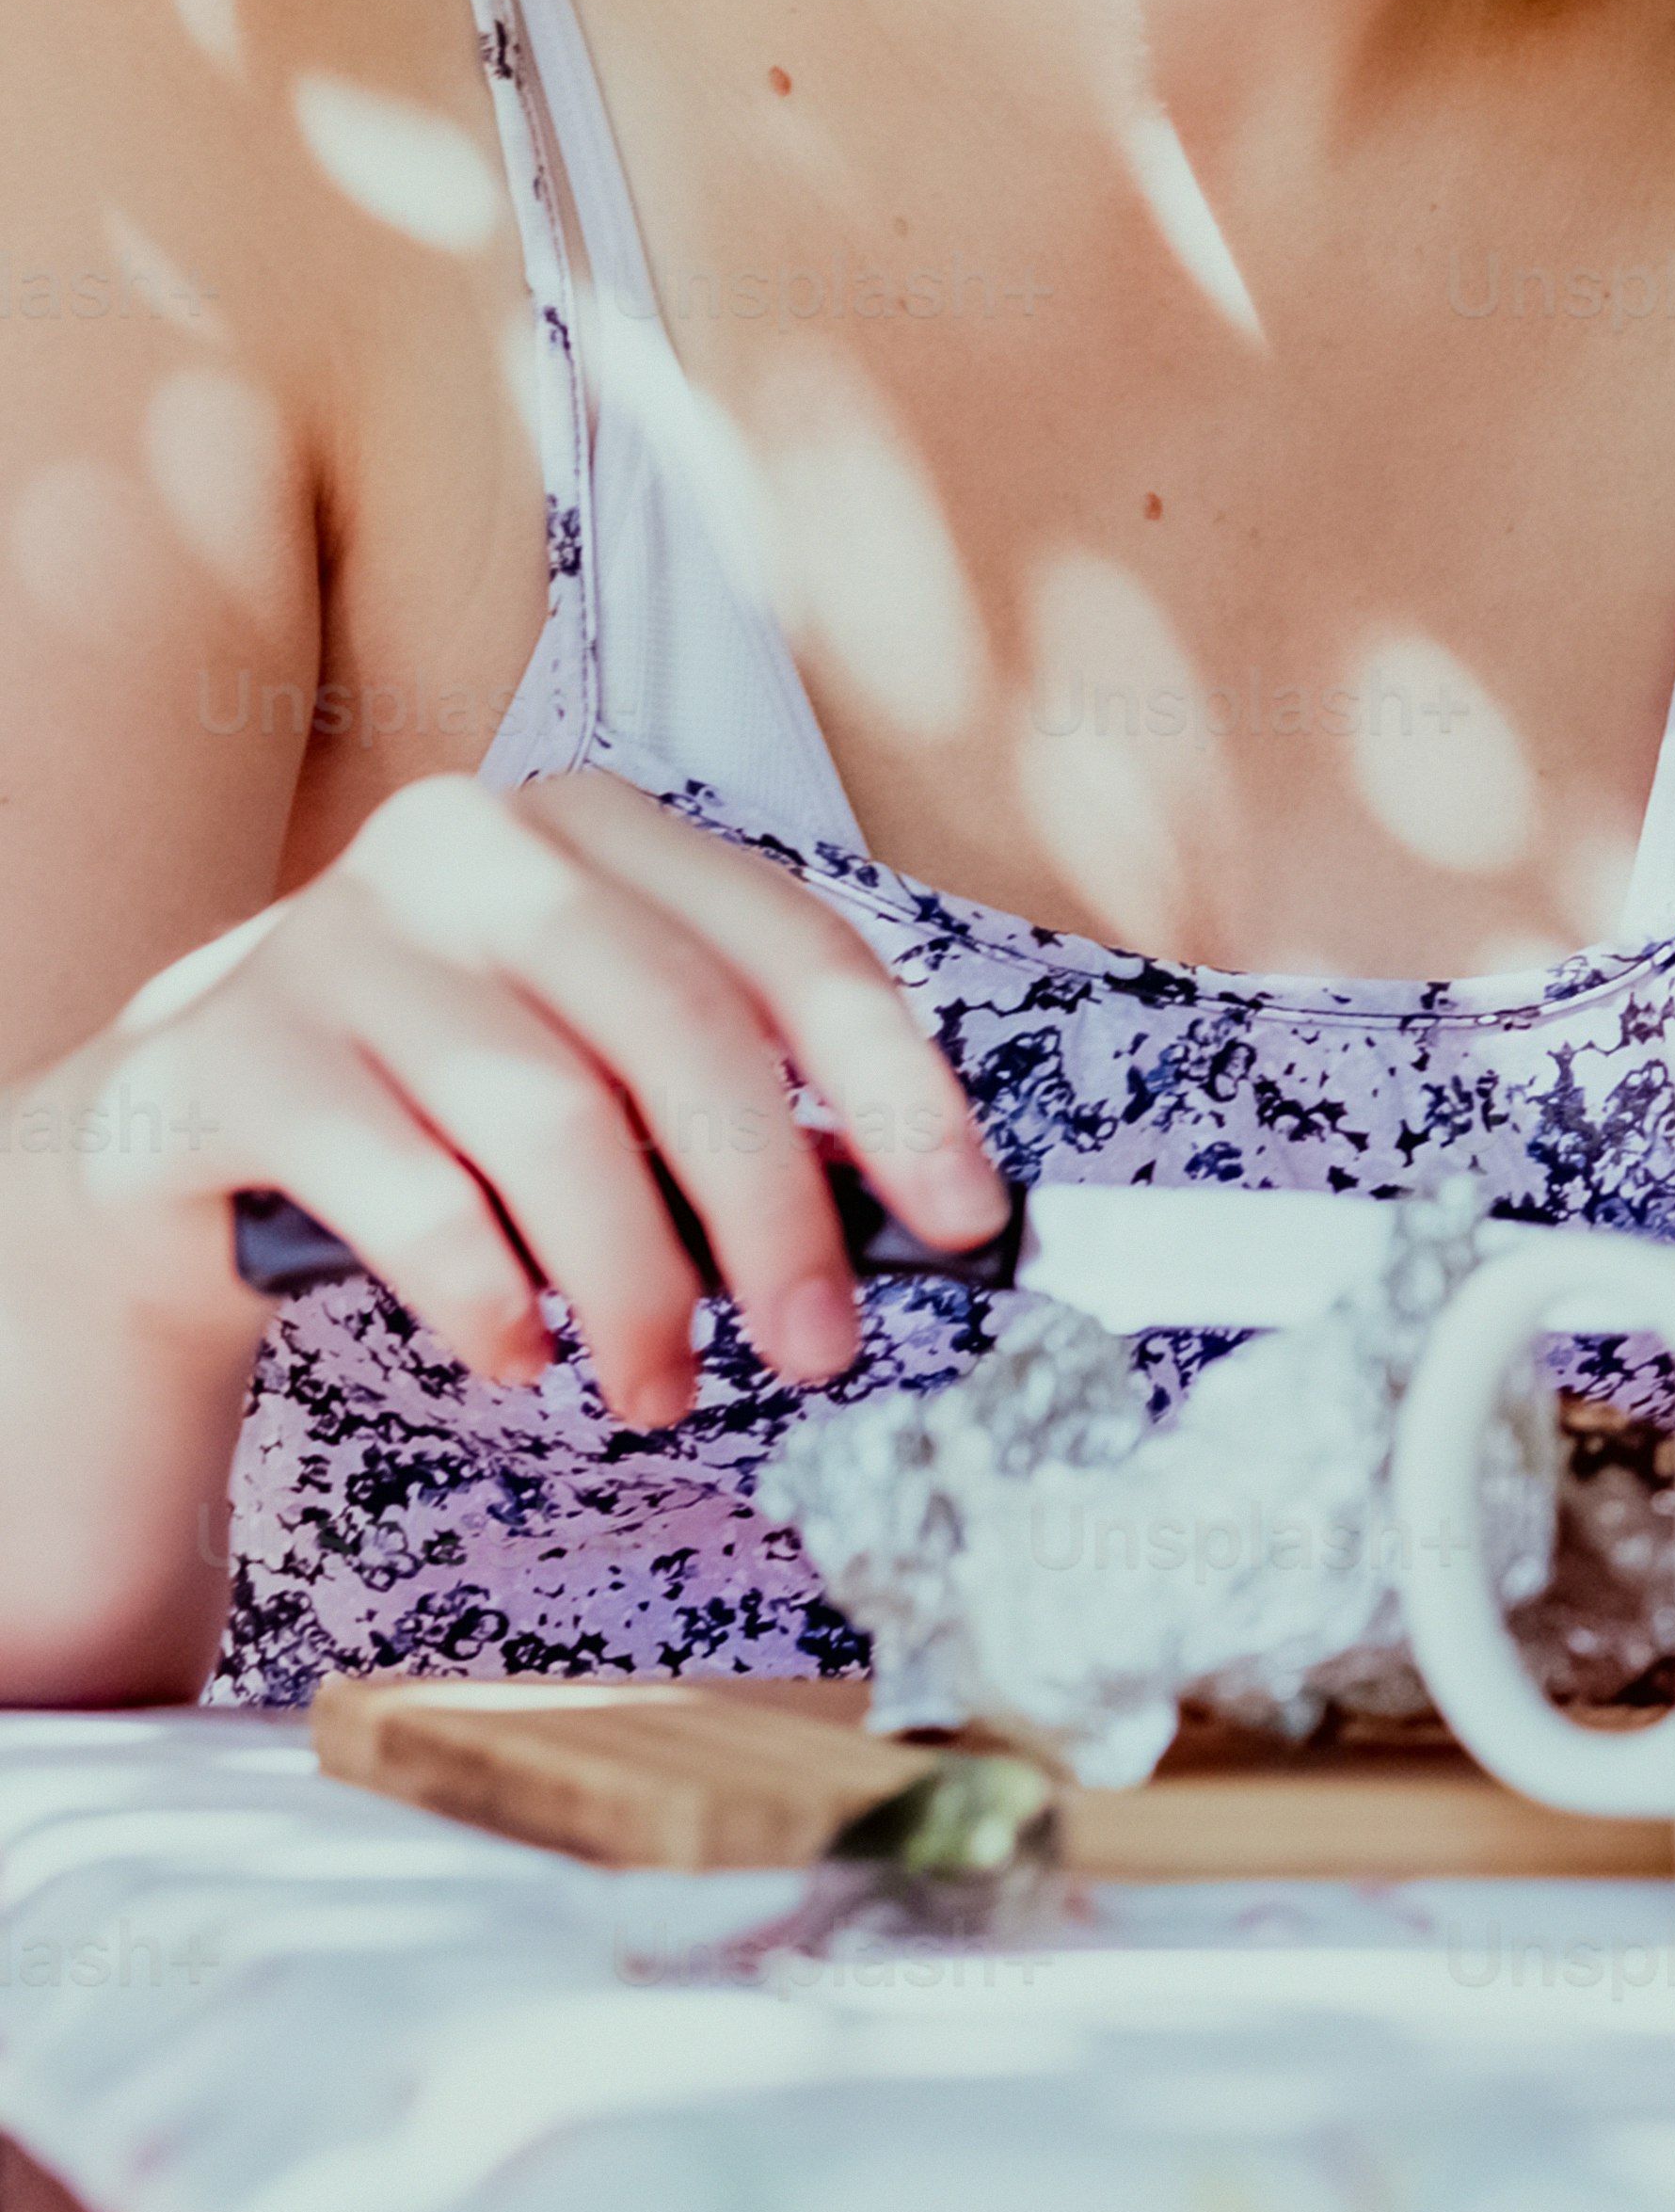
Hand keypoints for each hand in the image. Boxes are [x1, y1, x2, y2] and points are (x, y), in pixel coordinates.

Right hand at [21, 772, 1001, 1426]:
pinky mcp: (225, 1053)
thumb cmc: (430, 1106)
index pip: (795, 951)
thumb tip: (908, 1213)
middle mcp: (464, 847)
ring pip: (551, 1121)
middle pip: (686, 1036)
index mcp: (592, 827)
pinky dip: (487, 1293)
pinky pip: (406, 1189)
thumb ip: (727, 1108)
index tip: (968, 1222)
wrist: (169, 1141)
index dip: (899, 1091)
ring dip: (634, 1283)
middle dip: (777, 1214)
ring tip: (658, 1384)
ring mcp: (328, 938)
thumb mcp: (590, 1071)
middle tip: (818, 1346)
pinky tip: (518, 1352)